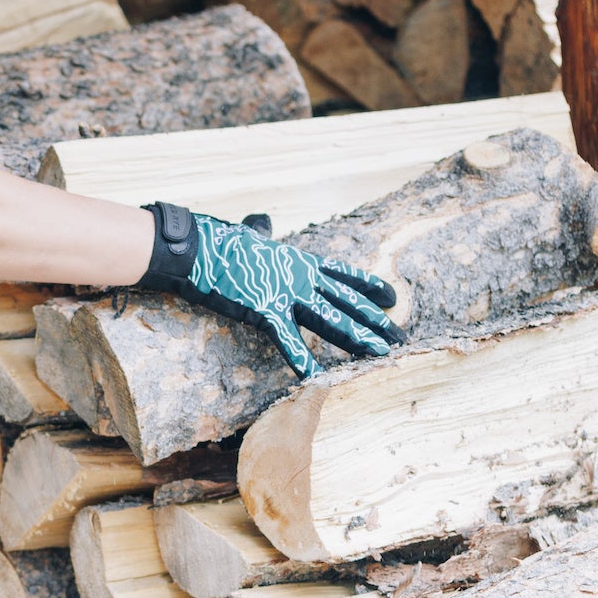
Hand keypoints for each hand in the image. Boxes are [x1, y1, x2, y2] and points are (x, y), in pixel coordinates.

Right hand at [140, 203, 403, 378]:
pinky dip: (303, 361)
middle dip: (375, 321)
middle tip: (401, 337)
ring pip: (331, 320)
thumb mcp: (247, 233)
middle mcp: (299, 277)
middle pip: (346, 301)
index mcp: (297, 260)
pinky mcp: (264, 310)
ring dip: (358, 339)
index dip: (369, 287)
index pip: (342, 275)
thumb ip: (259, 230)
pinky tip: (320, 377)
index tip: (392, 298)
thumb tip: (262, 220)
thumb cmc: (215, 240)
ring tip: (383, 354)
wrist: (195, 246)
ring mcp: (285, 294)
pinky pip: (288, 341)